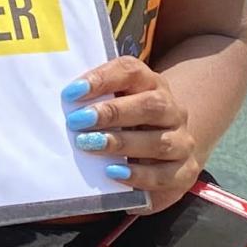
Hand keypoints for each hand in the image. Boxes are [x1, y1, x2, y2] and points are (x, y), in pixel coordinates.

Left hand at [63, 56, 201, 207]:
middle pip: (150, 105)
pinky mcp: (184, 172)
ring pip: (158, 142)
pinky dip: (138, 175)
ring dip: (120, 143)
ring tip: (90, 145)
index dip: (102, 78)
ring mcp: (182, 141)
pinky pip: (163, 175)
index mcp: (151, 84)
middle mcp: (172, 110)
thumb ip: (95, 103)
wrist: (167, 156)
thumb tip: (63, 105)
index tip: (72, 92)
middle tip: (78, 121)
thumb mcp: (115, 108)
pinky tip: (113, 173)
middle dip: (112, 112)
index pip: (131, 71)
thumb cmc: (128, 126)